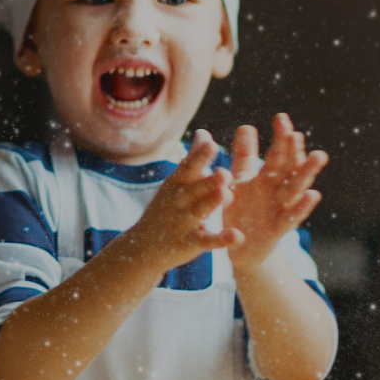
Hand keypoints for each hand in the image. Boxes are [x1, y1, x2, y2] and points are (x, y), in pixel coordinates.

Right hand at [123, 130, 241, 270]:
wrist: (142, 246)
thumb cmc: (166, 208)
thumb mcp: (176, 183)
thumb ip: (193, 159)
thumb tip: (204, 132)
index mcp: (176, 184)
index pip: (188, 168)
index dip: (199, 157)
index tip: (211, 143)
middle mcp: (177, 201)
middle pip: (194, 189)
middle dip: (208, 181)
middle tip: (224, 171)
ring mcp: (182, 223)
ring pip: (198, 212)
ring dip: (211, 203)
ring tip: (225, 194)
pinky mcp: (189, 243)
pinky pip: (207, 240)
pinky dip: (221, 239)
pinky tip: (237, 236)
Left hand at [223, 114, 327, 272]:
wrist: (240, 247)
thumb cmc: (242, 211)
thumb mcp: (239, 181)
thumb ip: (243, 157)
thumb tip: (247, 126)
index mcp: (267, 178)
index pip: (277, 154)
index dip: (280, 138)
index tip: (281, 118)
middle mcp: (278, 191)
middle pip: (289, 168)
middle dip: (293, 151)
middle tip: (296, 133)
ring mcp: (281, 209)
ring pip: (296, 189)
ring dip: (307, 172)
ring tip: (319, 155)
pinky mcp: (279, 229)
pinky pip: (292, 217)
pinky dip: (303, 206)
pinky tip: (313, 194)